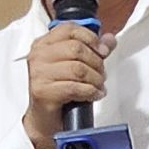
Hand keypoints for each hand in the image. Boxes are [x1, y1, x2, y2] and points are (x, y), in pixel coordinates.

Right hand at [23, 23, 116, 148]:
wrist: (43, 120)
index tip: (102, 50)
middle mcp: (38, 56)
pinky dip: (89, 91)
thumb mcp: (75, 65)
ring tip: (98, 86)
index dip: (91, 38)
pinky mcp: (42, 91)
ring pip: (78, 68)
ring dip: (95, 79)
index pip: (70, 29)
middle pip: (76, 48)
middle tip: (101, 74)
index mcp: (43, 44)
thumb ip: (92, 50)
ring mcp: (38, 73)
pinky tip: (93, 94)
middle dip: (96, 63)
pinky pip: (74, 87)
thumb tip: (110, 40)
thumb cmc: (58, 91)